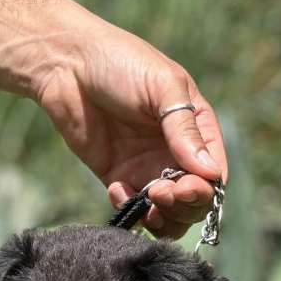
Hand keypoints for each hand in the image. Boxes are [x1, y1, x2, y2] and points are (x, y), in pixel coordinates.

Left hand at [34, 14, 226, 238]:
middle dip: (183, 206)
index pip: (213, 173)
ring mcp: (148, 168)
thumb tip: (210, 172)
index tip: (186, 187)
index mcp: (196, 128)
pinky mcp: (120, 178)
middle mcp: (176, 152)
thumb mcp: (162, 87)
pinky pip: (134, 209)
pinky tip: (116, 188)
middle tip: (160, 194)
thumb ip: (184, 130)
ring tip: (146, 203)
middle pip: (194, 200)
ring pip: (168, 213)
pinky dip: (130, 209)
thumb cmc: (120, 61)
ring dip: (162, 219)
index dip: (205, 189)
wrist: (66, 64)